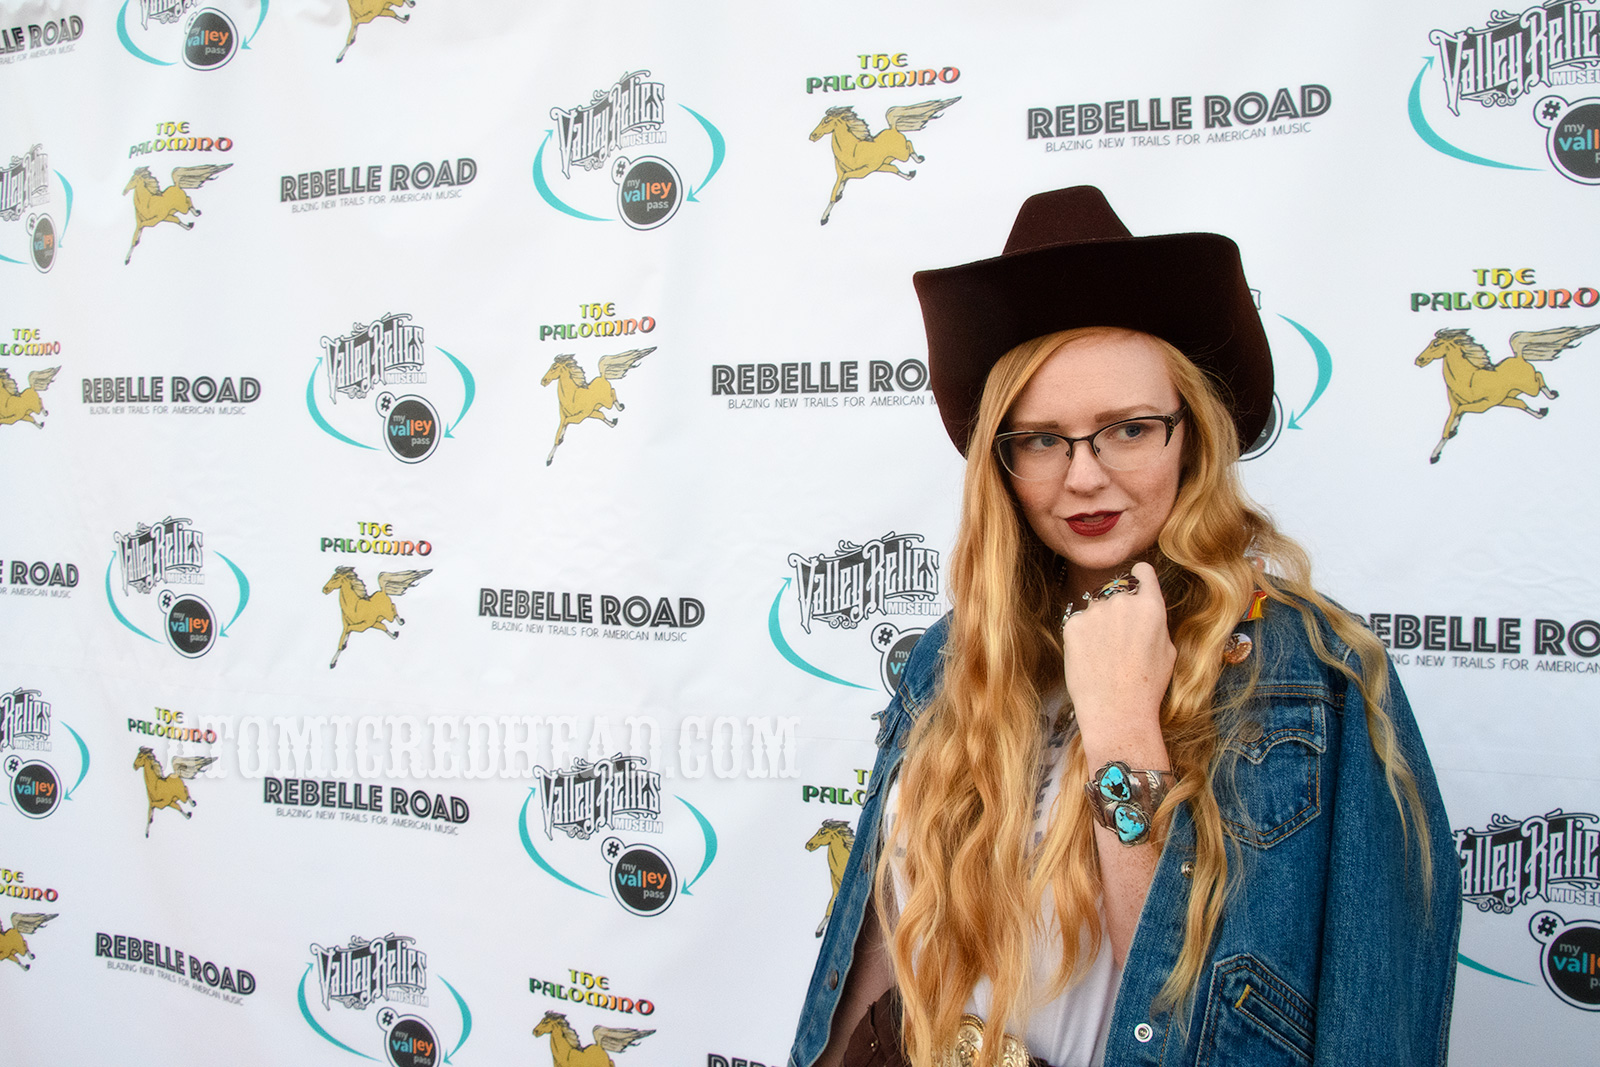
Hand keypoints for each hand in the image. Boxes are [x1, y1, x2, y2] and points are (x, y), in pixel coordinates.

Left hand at [1061, 562, 1175, 764]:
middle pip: (1117, 595)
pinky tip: (1090, 659)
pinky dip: (1082, 637)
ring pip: (1096, 610)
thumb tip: (1147, 609)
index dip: (1140, 576)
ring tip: (1104, 657)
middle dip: (1118, 612)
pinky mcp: (1072, 624)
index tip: (1136, 578)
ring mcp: (1095, 611)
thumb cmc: (1147, 686)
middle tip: (1120, 644)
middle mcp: (1122, 601)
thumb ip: (1156, 622)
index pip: (1143, 572)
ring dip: (1099, 624)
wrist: (1116, 711)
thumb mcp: (1168, 651)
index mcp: (1150, 606)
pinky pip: (1078, 623)